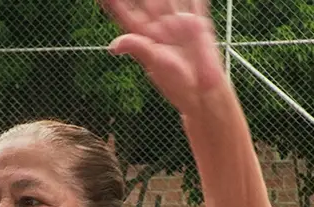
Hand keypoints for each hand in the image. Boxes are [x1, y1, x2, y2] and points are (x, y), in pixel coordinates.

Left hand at [101, 0, 225, 113]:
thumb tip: (113, 46)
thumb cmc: (176, 82)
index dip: (113, 4)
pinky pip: (194, 4)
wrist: (201, 91)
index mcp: (144, 36)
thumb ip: (138, 48)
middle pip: (145, 1)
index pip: (125, 15)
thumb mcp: (154, 63)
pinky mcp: (196, 25)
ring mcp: (177, 24)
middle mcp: (159, 28)